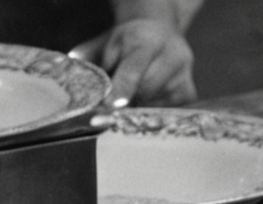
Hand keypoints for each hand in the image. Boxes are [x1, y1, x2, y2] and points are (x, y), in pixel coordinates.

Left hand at [70, 18, 196, 105]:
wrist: (159, 33)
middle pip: (146, 90)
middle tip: (109, 105)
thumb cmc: (128, 42)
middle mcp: (173, 56)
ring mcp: (185, 75)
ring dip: (138, 105)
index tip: (113, 105)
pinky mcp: (190, 91)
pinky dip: (151, 110)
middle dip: (126, 100)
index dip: (124, 86)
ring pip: (155, 103)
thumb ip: (89, 58)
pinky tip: (146, 101)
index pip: (135, 66)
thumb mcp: (106, 43)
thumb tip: (72, 78)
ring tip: (132, 96)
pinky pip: (167, 111)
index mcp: (149, 39)